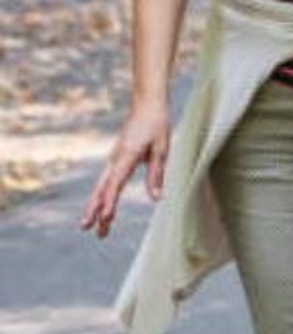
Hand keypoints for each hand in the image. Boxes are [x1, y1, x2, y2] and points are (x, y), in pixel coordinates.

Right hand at [80, 99, 170, 237]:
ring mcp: (114, 158)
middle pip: (102, 188)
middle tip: (89, 230)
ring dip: (95, 204)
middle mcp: (116, 158)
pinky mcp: (116, 157)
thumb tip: (156, 198)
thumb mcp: (162, 148)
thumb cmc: (156, 124)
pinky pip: (106, 178)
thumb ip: (156, 173)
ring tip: (90, 225)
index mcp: (127, 156)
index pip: (115, 184)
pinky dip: (101, 193)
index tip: (105, 218)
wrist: (146, 103)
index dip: (109, 202)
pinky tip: (99, 205)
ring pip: (101, 185)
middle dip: (95, 210)